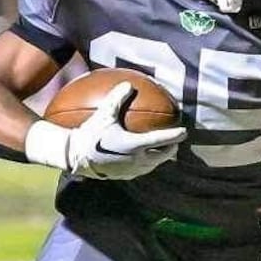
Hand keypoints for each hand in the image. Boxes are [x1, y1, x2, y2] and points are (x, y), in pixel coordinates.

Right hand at [68, 82, 185, 179]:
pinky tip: (143, 157)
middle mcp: (137, 160)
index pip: (162, 140)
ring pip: (154, 165)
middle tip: (176, 141)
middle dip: (172, 148)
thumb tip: (128, 83)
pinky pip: (142, 170)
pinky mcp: (125, 176)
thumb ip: (117, 98)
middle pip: (163, 156)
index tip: (185, 131)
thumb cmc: (90, 134)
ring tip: (163, 150)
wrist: (75, 157)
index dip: (175, 135)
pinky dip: (148, 163)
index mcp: (135, 145)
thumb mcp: (103, 114)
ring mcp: (132, 170)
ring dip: (161, 157)